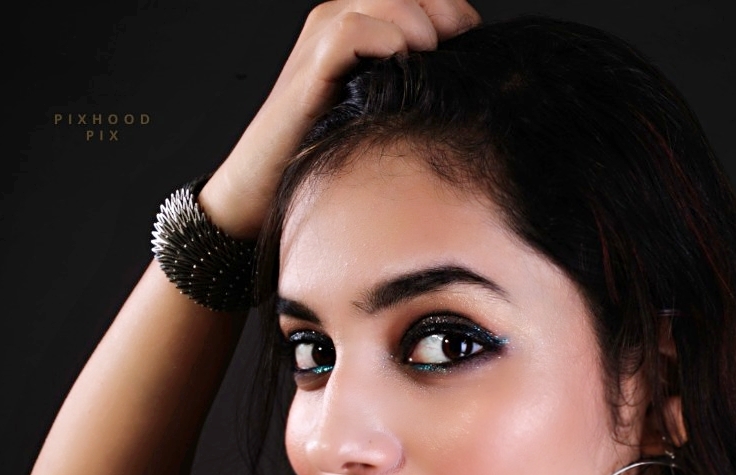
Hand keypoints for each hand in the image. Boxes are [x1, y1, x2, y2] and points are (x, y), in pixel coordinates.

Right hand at [199, 0, 480, 236]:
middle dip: (445, 15)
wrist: (261, 194)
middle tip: (461, 52)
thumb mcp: (382, 120)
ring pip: (385, 0)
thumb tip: (468, 85)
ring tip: (431, 61)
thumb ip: (413, 90)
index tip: (474, 49)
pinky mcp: (309, 65)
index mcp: (360, 29)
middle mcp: (339, 23)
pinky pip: (352, 30)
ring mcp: (320, 40)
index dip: (453, 13)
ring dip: (418, 26)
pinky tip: (400, 69)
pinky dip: (384, 41)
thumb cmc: (327, 163)